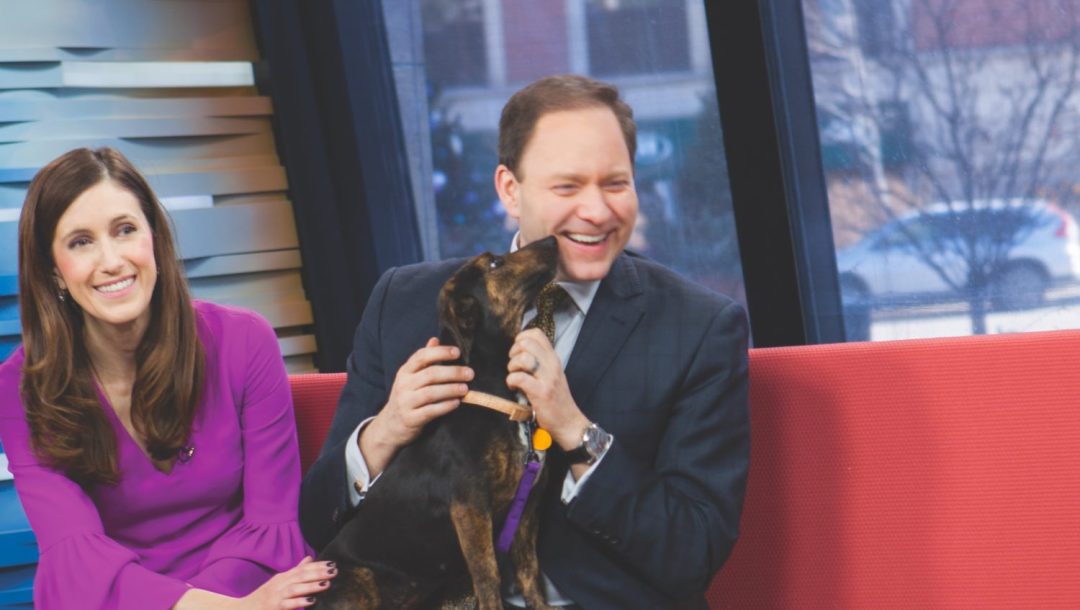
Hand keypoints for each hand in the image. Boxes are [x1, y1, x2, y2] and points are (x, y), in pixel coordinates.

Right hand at [238, 556, 336, 609]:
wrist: (243, 609)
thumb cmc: (265, 596)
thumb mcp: (280, 581)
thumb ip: (296, 571)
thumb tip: (310, 558)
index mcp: (283, 577)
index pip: (302, 569)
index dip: (318, 566)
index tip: (333, 564)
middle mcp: (279, 584)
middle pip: (300, 576)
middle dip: (318, 573)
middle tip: (334, 570)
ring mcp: (276, 596)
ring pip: (295, 588)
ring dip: (311, 586)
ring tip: (326, 584)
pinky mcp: (274, 607)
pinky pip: (288, 604)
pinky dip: (300, 602)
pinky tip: (311, 601)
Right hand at [360, 338, 472, 474]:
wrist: (390, 425)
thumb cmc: (407, 397)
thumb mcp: (410, 377)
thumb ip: (423, 360)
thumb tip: (435, 339)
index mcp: (405, 371)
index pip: (422, 356)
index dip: (440, 352)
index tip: (457, 352)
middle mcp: (403, 385)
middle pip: (430, 374)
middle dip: (453, 372)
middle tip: (470, 373)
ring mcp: (406, 402)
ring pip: (431, 393)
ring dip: (451, 389)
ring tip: (465, 389)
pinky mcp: (411, 419)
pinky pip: (430, 411)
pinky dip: (445, 406)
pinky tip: (456, 403)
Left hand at [507, 328, 589, 451]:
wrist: (569, 422)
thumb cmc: (556, 400)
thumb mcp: (552, 375)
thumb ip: (539, 362)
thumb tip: (518, 352)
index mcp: (553, 359)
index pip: (537, 334)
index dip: (521, 338)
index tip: (518, 351)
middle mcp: (552, 365)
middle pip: (527, 342)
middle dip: (514, 352)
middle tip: (514, 365)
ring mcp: (548, 378)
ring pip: (523, 358)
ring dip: (512, 366)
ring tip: (514, 376)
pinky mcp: (541, 393)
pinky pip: (520, 378)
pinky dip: (511, 381)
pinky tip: (513, 387)